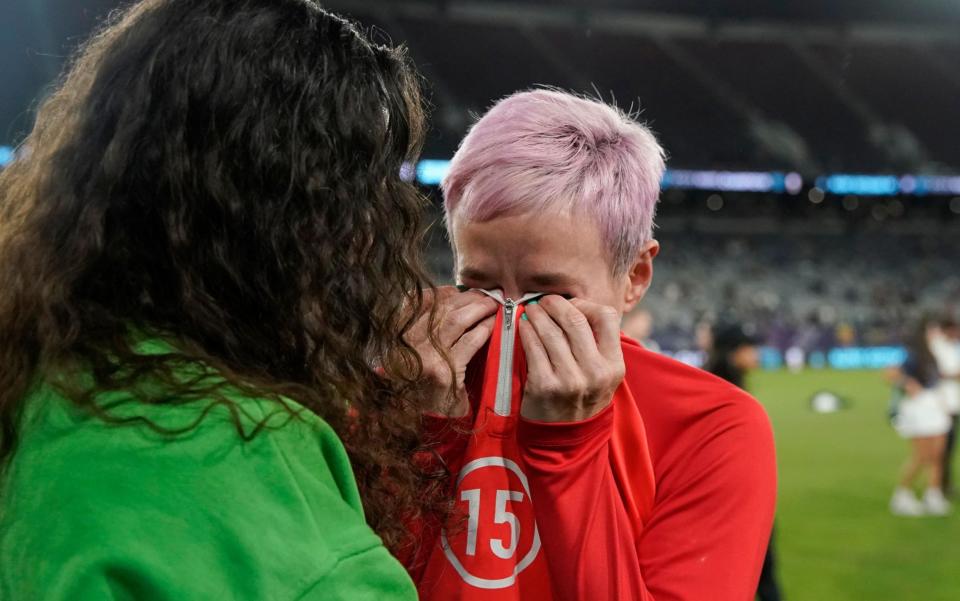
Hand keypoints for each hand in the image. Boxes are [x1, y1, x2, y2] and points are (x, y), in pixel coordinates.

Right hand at [405, 286, 498, 416]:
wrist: (427, 420)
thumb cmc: (425, 384)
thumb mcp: (417, 351)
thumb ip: (427, 322)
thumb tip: (448, 292)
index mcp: (400, 336)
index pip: (421, 303)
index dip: (443, 293)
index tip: (459, 290)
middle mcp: (408, 345)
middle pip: (442, 309)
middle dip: (467, 299)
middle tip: (486, 295)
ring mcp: (426, 358)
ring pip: (457, 321)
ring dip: (479, 309)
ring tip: (493, 306)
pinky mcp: (445, 371)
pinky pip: (469, 342)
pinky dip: (484, 329)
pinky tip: (493, 325)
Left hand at [518, 296, 624, 421]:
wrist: (566, 440)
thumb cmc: (582, 399)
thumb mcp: (603, 375)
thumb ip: (598, 345)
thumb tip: (577, 306)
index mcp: (614, 365)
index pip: (606, 317)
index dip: (585, 304)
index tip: (571, 303)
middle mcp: (595, 372)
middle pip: (575, 320)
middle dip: (556, 304)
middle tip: (544, 300)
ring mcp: (570, 380)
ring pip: (551, 331)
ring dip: (537, 315)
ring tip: (531, 310)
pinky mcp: (545, 385)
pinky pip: (533, 347)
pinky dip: (525, 331)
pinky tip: (522, 326)